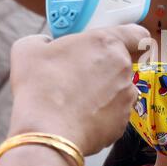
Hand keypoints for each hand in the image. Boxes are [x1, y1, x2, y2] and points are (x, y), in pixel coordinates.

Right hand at [8, 24, 149, 155]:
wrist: (48, 131)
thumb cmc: (41, 87)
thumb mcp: (29, 50)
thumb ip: (43, 41)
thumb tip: (45, 45)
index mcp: (106, 43)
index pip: (137, 34)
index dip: (132, 38)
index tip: (125, 43)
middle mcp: (123, 67)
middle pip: (123, 62)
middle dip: (105, 67)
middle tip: (81, 74)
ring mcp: (126, 95)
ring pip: (120, 88)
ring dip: (105, 91)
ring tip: (78, 99)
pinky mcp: (124, 119)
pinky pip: (116, 112)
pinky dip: (103, 113)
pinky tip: (82, 117)